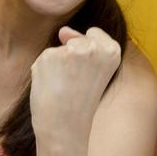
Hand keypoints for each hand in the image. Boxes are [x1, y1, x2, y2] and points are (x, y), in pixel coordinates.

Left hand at [28, 26, 122, 140]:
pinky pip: (44, 58)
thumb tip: (63, 31)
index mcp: (112, 50)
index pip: (94, 33)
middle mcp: (93, 47)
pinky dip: (44, 71)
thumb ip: (83, 45)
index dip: (87, 54)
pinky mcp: (49, 56)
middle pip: (74, 41)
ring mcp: (70, 50)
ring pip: (58, 50)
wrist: (64, 125)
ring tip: (64, 87)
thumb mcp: (95, 70)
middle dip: (71, 59)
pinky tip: (51, 86)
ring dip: (56, 67)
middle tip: (76, 85)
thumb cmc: (80, 102)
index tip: (89, 73)